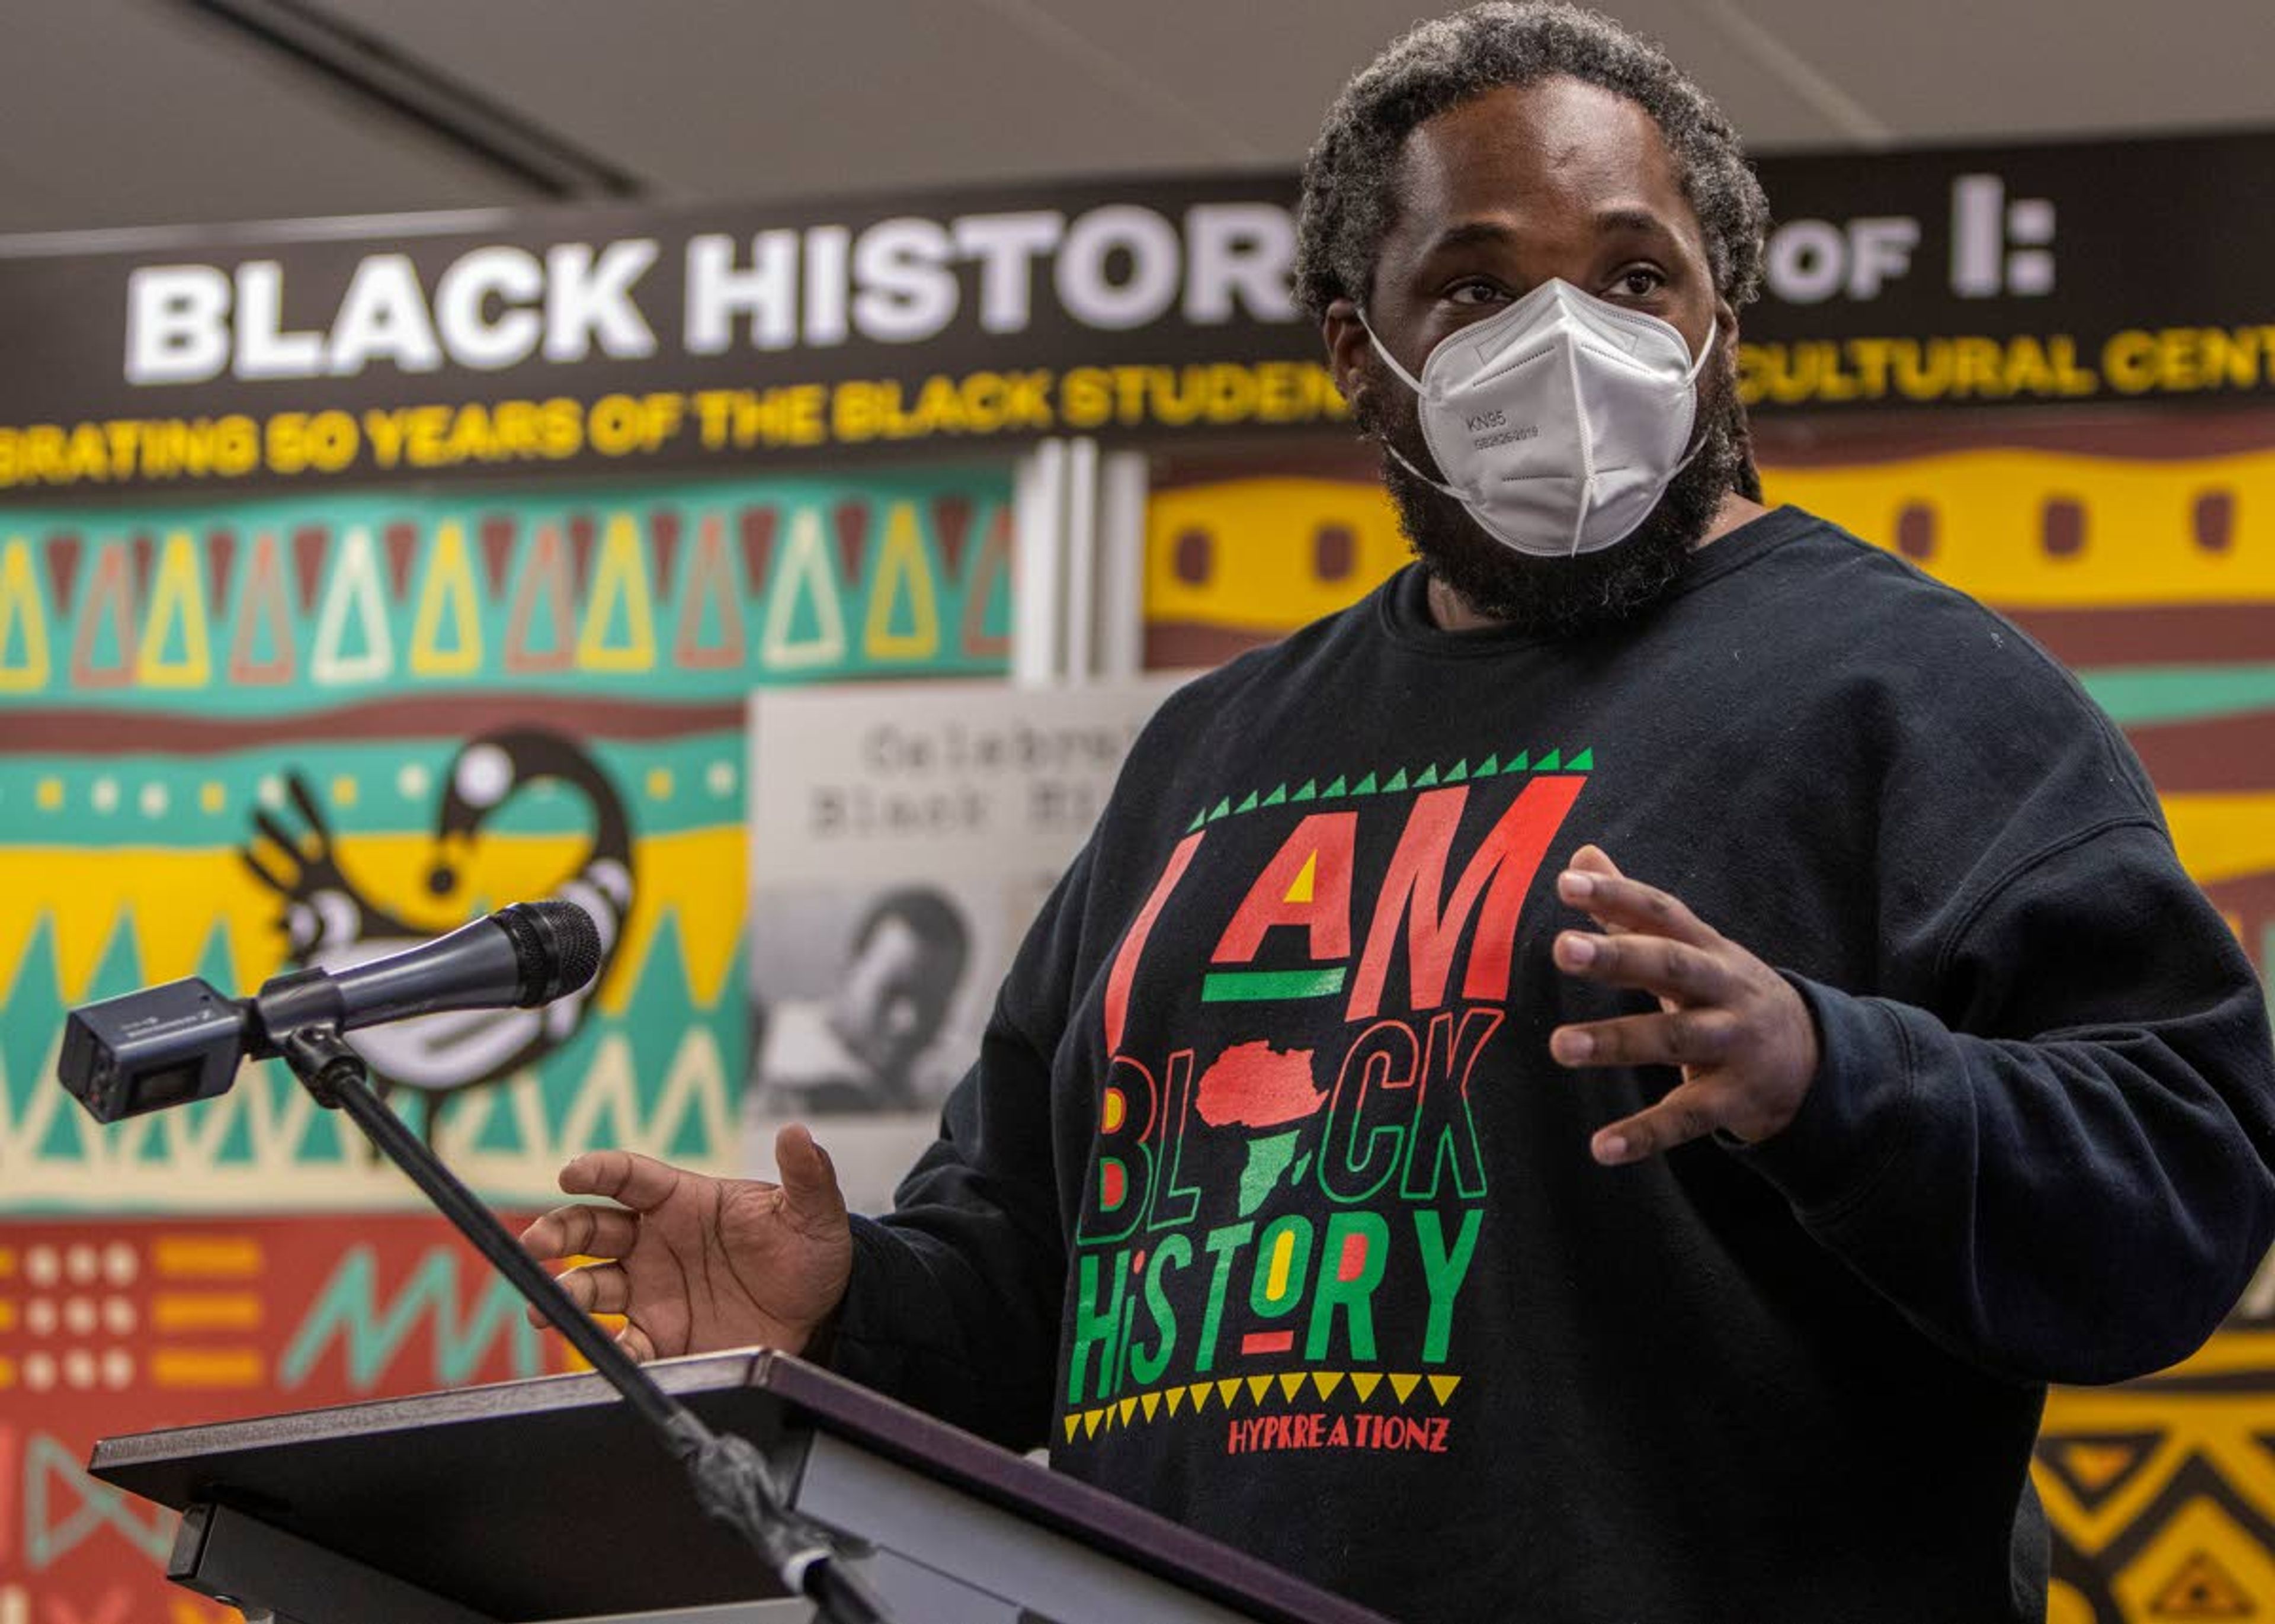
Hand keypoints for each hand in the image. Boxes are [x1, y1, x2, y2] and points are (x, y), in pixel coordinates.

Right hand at [518, 1125, 852, 1360]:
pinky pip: (623, 1343)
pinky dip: (608, 1350)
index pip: (631, 1177)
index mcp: (685, 1201)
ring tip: (546, 1305)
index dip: (598, 1170)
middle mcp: (657, 1242)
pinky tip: (605, 1354)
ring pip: (591, 1285)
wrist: (824, 1315)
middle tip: (535, 1242)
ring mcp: (653, 1290)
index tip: (570, 1171)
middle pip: (592, 1228)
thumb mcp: (814, 1212)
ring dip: (563, 1294)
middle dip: (558, 1232)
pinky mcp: (661, 1336)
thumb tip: (798, 1132)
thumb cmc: (810, 1252)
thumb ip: (805, 1174)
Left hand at [1549, 845, 1818, 1165]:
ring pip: (1675, 1040)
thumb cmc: (1725, 993)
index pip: (1661, 912)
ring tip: (1559, 1046)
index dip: (1617, 894)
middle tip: (1561, 949)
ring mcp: (1734, 1045)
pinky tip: (1601, 1148)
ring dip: (1617, 1042)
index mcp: (1707, 949)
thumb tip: (1582, 852)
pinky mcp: (1737, 1100)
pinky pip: (1688, 1117)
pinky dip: (1645, 1134)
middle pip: (1672, 966)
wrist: (1815, 1059)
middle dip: (1619, 957)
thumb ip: (1631, 908)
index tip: (1566, 881)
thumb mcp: (1690, 948)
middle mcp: (1724, 990)